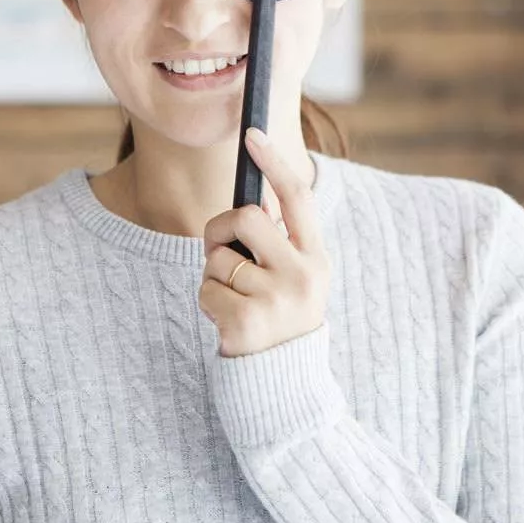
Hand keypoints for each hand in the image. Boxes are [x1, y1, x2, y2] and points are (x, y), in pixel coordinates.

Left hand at [198, 128, 330, 357]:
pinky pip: (207, 289)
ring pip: (219, 258)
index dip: (275, 162)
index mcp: (316, 259)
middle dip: (220, 230)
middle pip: (247, 217)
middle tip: (220, 252)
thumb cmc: (279, 322)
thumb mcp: (294, 281)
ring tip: (233, 301)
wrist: (284, 388)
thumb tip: (251, 201)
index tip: (252, 134)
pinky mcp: (248, 323)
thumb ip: (279, 245)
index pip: (298, 197)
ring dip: (213, 277)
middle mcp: (303, 276)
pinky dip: (207, 303)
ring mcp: (277, 300)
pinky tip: (227, 322)